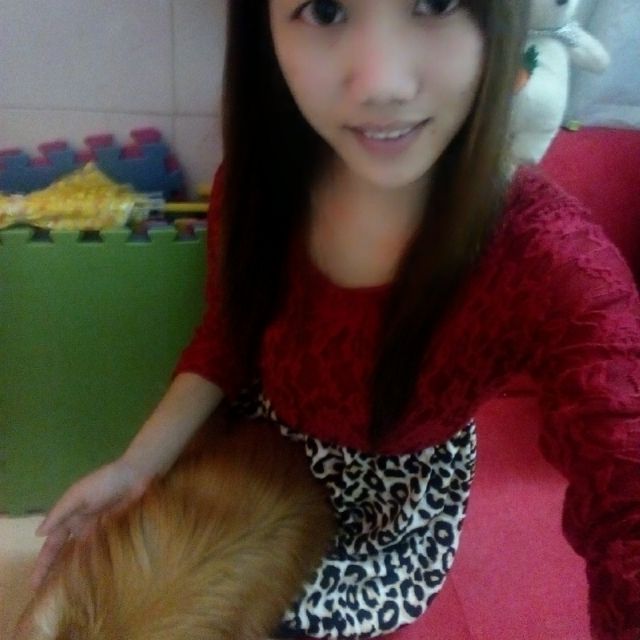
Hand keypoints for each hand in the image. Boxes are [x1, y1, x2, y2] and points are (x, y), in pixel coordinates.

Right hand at [30, 458, 151, 590]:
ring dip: (75, 570)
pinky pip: (102, 551)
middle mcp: (81, 526)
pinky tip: (96, 578)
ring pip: (83, 555)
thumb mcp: (77, 495)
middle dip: (55, 571)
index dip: (43, 563)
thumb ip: (59, 513)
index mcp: (69, 518)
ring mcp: (98, 530)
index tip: (34, 585)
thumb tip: (38, 534)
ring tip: (70, 593)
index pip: (52, 545)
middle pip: (65, 553)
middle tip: (48, 595)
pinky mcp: (115, 532)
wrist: (135, 476)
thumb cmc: (104, 483)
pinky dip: (96, 563)